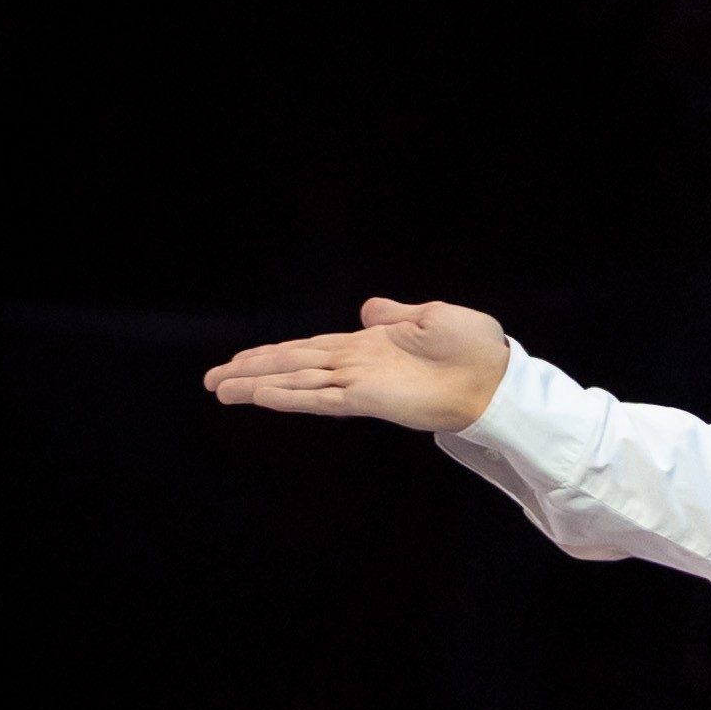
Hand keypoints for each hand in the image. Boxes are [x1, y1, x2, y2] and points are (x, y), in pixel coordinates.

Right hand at [204, 296, 508, 430]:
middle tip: (212, 381)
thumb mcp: (433, 317)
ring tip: (220, 390)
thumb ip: (396, 315)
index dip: (276, 354)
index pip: (310, 350)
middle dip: (251, 372)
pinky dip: (289, 397)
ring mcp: (359, 384)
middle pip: (292, 367)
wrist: (497, 379)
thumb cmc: (475, 350)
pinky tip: (260, 396)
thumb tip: (369, 309)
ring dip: (257, 386)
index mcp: (368, 346)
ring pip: (296, 383)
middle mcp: (356, 366)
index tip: (243, 360)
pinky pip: (319, 398)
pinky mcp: (368, 400)